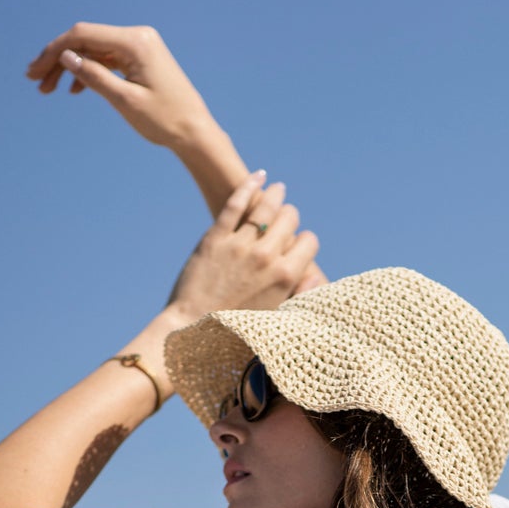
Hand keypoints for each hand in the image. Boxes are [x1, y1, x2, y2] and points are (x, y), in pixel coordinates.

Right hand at [25, 23, 214, 150]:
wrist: (196, 133)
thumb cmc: (165, 121)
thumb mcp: (124, 101)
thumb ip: (94, 76)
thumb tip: (66, 56)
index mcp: (135, 42)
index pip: (83, 35)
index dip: (55, 51)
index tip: (35, 71)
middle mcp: (137, 36)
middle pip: (86, 40)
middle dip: (59, 59)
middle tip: (35, 81)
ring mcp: (140, 46)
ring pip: (94, 50)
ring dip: (71, 67)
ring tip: (48, 89)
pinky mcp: (141, 58)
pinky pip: (108, 59)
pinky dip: (90, 71)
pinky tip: (74, 89)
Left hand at [166, 174, 320, 320]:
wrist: (192, 330)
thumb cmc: (236, 330)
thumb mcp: (274, 317)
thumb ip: (296, 294)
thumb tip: (316, 278)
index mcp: (285, 277)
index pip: (309, 241)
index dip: (304, 241)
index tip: (295, 244)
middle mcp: (266, 257)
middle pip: (289, 218)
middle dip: (290, 217)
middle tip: (285, 218)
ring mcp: (240, 245)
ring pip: (265, 206)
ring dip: (274, 195)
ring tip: (277, 189)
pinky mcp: (215, 238)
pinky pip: (236, 203)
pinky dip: (249, 186)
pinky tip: (258, 177)